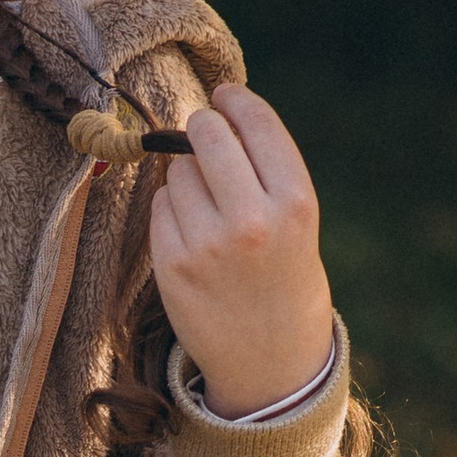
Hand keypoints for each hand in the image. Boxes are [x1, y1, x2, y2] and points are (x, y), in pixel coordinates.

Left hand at [146, 86, 333, 419]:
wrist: (271, 362)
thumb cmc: (286, 278)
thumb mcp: (296, 222)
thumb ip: (264, 171)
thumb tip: (213, 114)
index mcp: (295, 202)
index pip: (256, 124)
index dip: (235, 101)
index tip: (223, 94)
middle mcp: (251, 220)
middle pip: (206, 134)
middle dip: (202, 128)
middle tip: (204, 134)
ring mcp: (207, 244)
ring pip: (178, 171)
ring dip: (187, 177)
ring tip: (211, 211)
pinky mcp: (172, 265)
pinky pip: (160, 206)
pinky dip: (172, 211)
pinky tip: (193, 236)